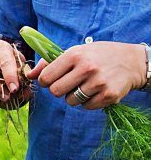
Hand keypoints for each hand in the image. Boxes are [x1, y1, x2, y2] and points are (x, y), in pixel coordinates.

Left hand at [25, 42, 146, 109]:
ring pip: (70, 101)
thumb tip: (29, 75)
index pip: (46, 77)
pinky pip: (86, 107)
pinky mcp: (109, 96)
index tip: (51, 80)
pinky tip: (94, 91)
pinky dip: (87, 102)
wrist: (130, 61)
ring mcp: (98, 83)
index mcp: (74, 55)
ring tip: (83, 86)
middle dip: (58, 90)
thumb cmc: (96, 55)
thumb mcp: (74, 52)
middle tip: (67, 84)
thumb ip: (50, 63)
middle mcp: (86, 68)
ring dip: (73, 97)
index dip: (45, 81)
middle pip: (56, 92)